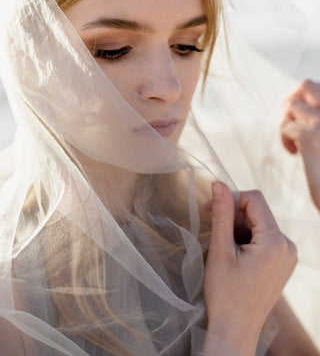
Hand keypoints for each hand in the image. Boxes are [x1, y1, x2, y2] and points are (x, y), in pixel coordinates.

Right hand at [203, 182, 296, 355]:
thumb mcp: (220, 250)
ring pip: (260, 223)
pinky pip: (265, 237)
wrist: (236, 329)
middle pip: (258, 211)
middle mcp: (288, 246)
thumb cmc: (225, 293)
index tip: (209, 209)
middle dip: (234, 216)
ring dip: (239, 228)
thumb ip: (221, 213)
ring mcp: (288, 255)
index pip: (254, 199)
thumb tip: (218, 184)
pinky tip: (236, 255)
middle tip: (215, 235)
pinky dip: (247, 238)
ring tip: (226, 250)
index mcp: (275, 243)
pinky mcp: (283, 262)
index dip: (230, 198)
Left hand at [281, 79, 319, 210]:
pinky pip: (286, 125)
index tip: (310, 116)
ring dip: (288, 119)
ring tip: (296, 138)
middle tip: (295, 120)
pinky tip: (294, 153)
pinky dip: (285, 137)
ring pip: (292, 103)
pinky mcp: (311, 137)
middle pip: (306, 85)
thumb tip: (311, 109)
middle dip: (294, 99)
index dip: (313, 99)